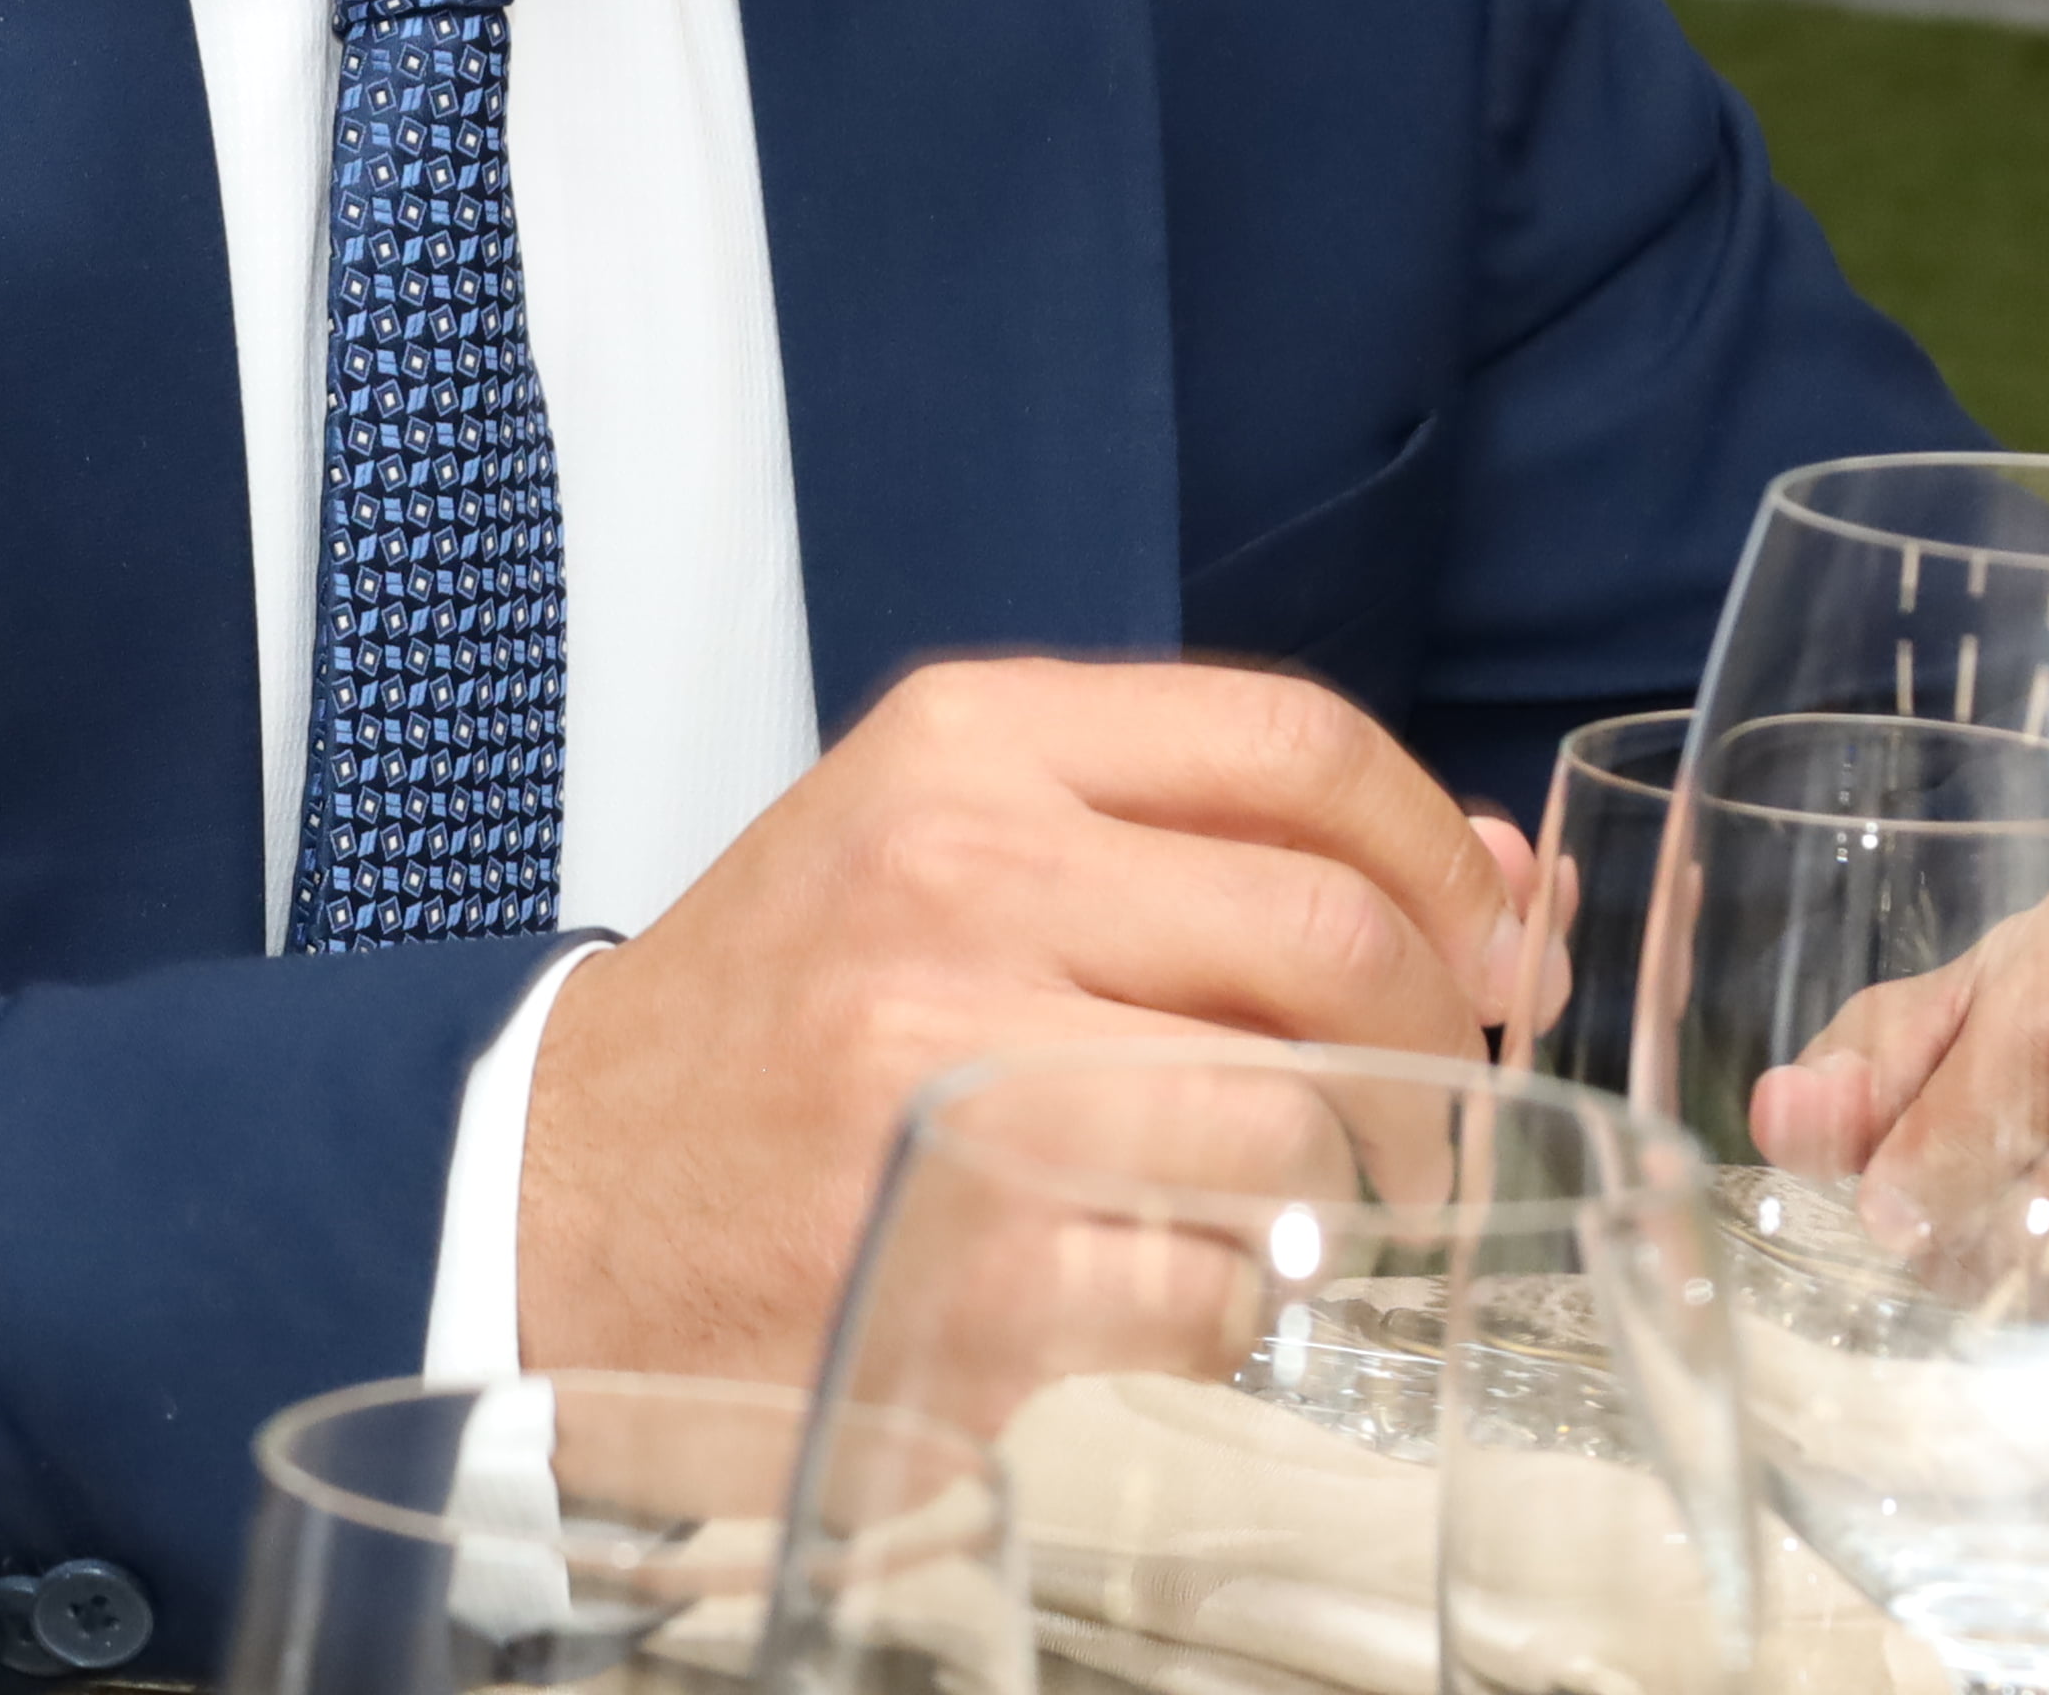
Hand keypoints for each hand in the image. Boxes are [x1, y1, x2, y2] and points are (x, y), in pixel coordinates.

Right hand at [511, 656, 1528, 1381]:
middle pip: (1329, 936)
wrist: (550, 1205)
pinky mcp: (959, 1267)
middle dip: (1441, 1045)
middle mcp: (956, 884)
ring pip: (1299, 1120)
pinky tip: (1181, 1285)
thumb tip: (1498, 884)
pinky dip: (1241, 1305)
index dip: (1439, 851)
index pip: (1294, 742)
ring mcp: (950, 1078)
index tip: (1491, 943)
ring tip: (1323, 1213)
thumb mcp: (955, 850)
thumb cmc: (782, 1025)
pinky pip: (1214, 1286)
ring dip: (1359, 1192)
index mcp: (966, 747)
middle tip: (1438, 1116)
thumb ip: (1205, 839)